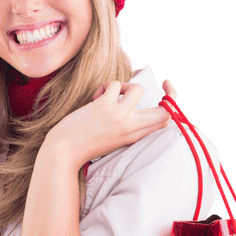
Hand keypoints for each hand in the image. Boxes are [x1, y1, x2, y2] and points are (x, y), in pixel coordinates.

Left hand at [46, 76, 177, 168]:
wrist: (64, 151)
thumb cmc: (85, 144)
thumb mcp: (114, 139)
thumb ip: (127, 124)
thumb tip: (134, 97)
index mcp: (135, 137)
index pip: (165, 122)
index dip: (172, 108)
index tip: (168, 96)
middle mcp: (132, 127)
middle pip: (165, 110)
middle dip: (171, 93)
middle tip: (164, 83)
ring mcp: (120, 116)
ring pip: (137, 89)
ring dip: (125, 86)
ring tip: (112, 95)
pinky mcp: (106, 106)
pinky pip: (114, 84)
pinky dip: (104, 87)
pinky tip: (95, 99)